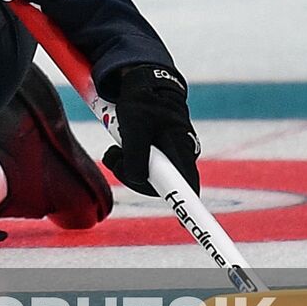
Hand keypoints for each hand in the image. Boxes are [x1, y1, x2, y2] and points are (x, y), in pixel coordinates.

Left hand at [102, 65, 200, 196]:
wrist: (142, 82)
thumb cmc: (142, 101)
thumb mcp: (134, 126)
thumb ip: (136, 155)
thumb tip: (137, 178)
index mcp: (181, 151)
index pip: (188, 188)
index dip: (189, 208)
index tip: (188, 223)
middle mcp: (178, 157)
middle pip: (157, 186)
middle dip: (132, 175)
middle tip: (117, 155)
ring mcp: (166, 157)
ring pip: (143, 175)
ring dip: (125, 164)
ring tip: (117, 145)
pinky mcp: (153, 154)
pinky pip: (137, 166)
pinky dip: (124, 158)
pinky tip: (118, 145)